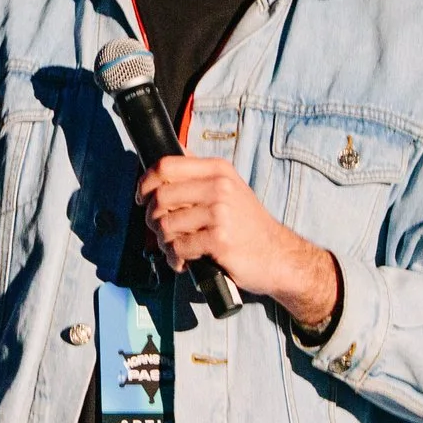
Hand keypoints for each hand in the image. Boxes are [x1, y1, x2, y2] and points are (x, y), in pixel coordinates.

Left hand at [136, 156, 338, 328]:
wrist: (279, 256)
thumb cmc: (248, 226)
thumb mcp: (230, 188)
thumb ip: (200, 175)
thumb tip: (167, 160)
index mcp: (218, 170)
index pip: (166, 165)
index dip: (145, 182)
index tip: (142, 198)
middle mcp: (219, 187)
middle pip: (160, 195)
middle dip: (152, 218)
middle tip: (160, 231)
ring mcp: (220, 213)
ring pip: (165, 224)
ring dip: (163, 242)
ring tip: (175, 248)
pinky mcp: (219, 240)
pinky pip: (178, 247)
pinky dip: (175, 258)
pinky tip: (184, 262)